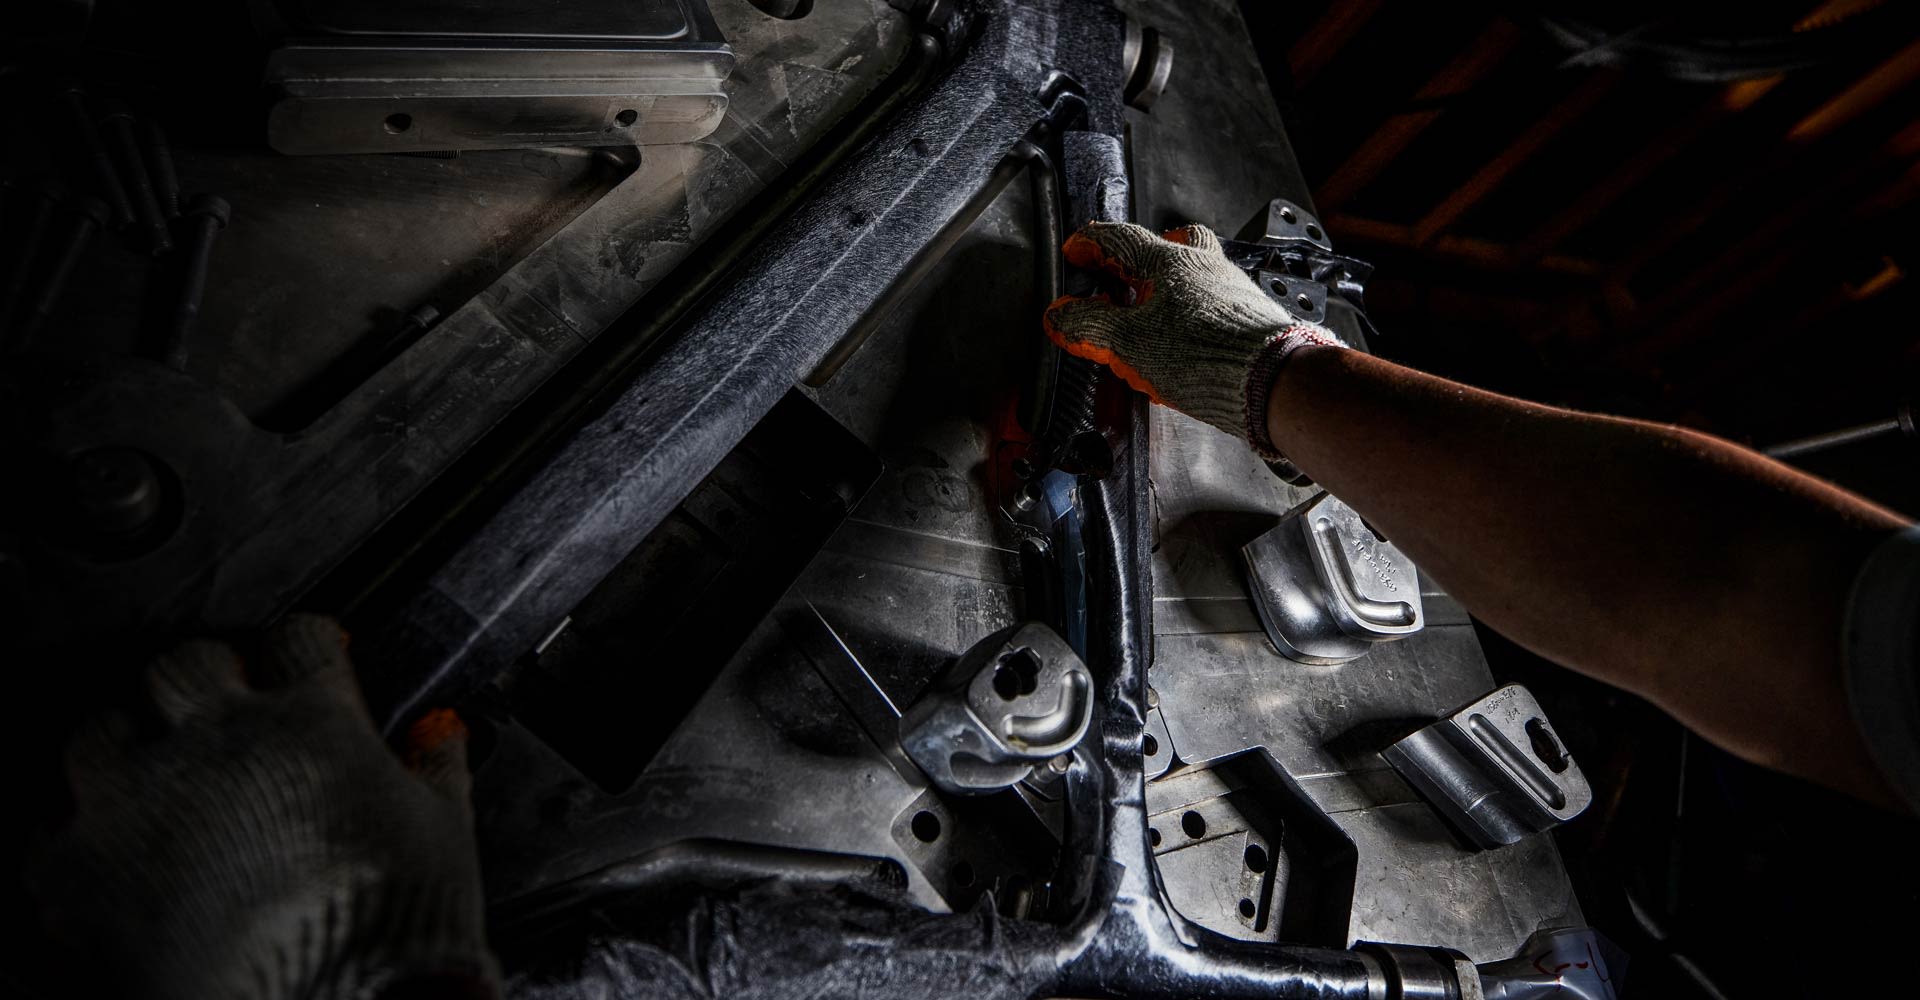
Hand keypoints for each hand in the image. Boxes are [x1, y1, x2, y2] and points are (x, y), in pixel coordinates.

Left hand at [28, 615, 496, 999]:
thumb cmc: (395, 921)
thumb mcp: (444, 828)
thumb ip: (437, 765)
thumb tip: (442, 730)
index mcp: (311, 722)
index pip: (298, 638)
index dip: (307, 648)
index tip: (309, 664)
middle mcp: (217, 743)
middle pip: (186, 663)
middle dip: (208, 679)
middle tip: (227, 711)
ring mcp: (143, 802)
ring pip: (101, 733)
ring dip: (128, 748)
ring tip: (156, 778)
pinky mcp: (87, 872)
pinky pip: (56, 838)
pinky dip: (85, 846)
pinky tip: (118, 861)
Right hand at [1041, 221, 1338, 457]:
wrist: (1270, 382)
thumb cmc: (1204, 354)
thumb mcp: (1129, 343)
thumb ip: (1090, 326)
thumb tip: (1061, 315)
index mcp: (1170, 262)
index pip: (1121, 240)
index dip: (1092, 245)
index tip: (1076, 251)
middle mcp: (1204, 266)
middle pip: (1169, 243)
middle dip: (1139, 255)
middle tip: (1116, 273)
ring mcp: (1230, 289)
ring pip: (1194, 270)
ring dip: (1166, 285)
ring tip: (1145, 313)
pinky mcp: (1247, 316)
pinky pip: (1211, 301)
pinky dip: (1188, 312)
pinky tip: (1180, 338)